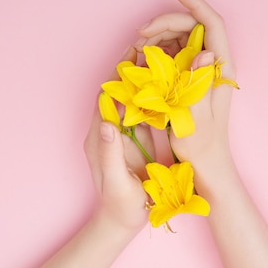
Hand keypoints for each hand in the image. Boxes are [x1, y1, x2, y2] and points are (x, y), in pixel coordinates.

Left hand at [84, 48, 153, 229]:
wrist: (122, 221)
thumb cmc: (120, 206)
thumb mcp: (115, 182)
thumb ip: (110, 153)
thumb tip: (107, 123)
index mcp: (100, 138)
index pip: (106, 98)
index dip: (118, 76)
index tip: (132, 55)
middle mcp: (108, 131)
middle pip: (118, 92)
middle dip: (131, 69)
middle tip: (148, 45)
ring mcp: (122, 135)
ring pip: (131, 100)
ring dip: (143, 79)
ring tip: (159, 56)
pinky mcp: (134, 141)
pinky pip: (142, 113)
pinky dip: (152, 97)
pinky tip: (167, 84)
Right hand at [136, 0, 236, 193]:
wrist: (205, 164)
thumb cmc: (201, 147)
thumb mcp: (197, 120)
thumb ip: (199, 86)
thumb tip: (204, 53)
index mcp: (221, 71)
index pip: (212, 24)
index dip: (195, 2)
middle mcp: (213, 65)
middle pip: (192, 27)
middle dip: (165, 23)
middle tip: (140, 34)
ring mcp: (201, 71)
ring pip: (180, 39)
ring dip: (157, 37)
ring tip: (138, 50)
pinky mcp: (189, 79)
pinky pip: (173, 55)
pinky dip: (156, 52)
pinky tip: (142, 61)